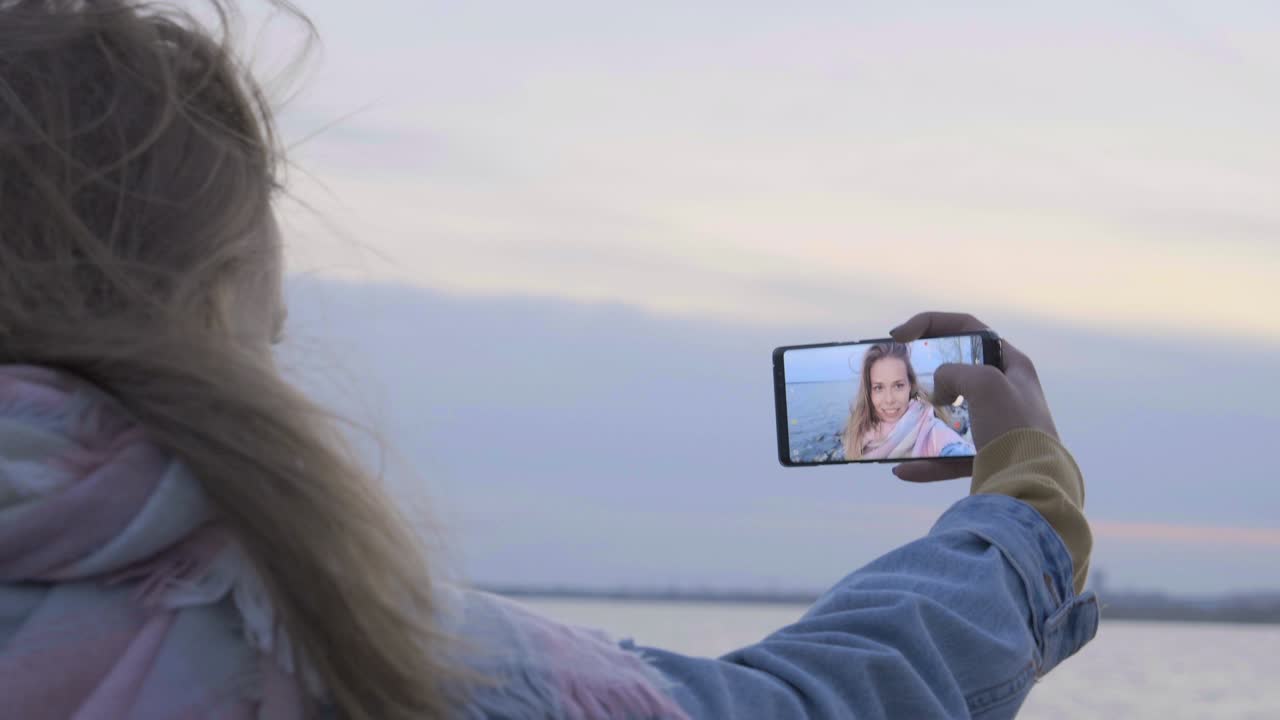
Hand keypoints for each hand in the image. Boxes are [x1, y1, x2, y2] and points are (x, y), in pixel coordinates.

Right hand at [888, 311, 1058, 482]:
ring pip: (950, 414)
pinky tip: (904, 469)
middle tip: (902, 375)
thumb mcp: (983, 382)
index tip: (899, 335)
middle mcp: (1006, 392)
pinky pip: (949, 455)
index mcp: (1011, 365)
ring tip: (901, 419)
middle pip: (957, 370)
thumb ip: (955, 372)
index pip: (967, 328)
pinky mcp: (987, 456)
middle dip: (927, 373)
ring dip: (923, 418)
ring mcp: (995, 424)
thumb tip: (941, 391)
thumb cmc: (1013, 426)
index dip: (931, 324)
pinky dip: (927, 462)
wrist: (1031, 485)